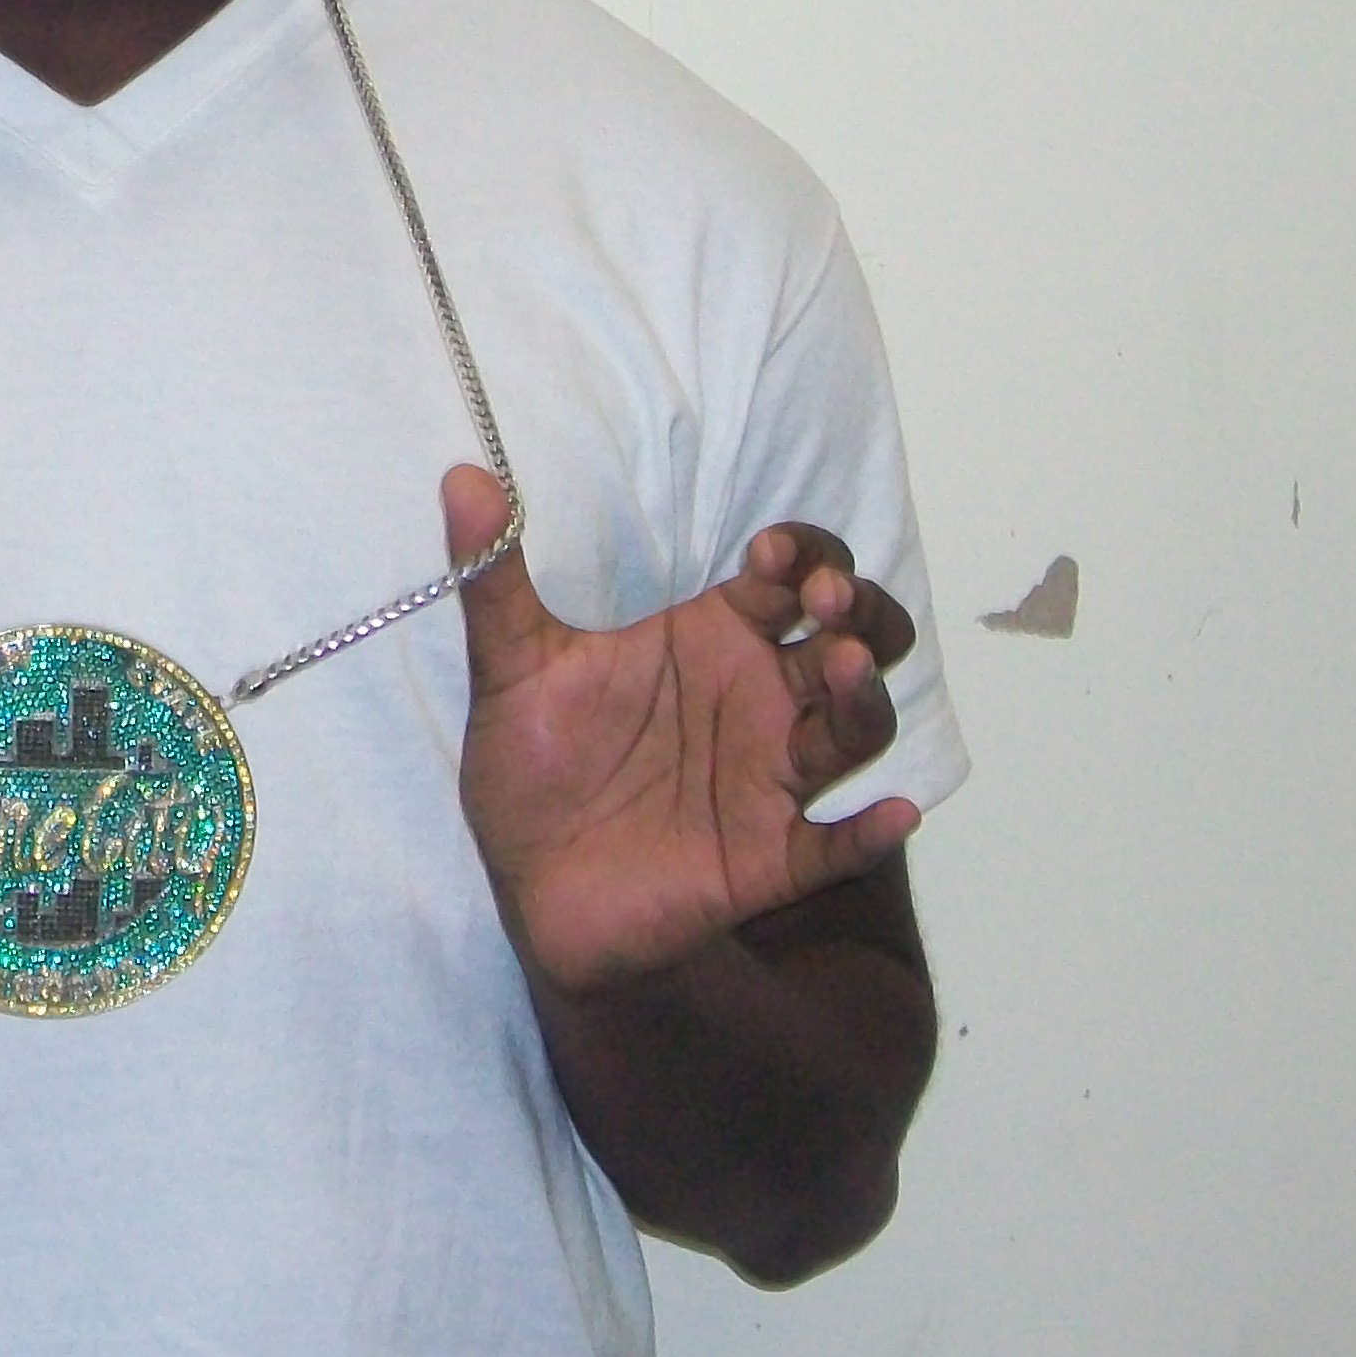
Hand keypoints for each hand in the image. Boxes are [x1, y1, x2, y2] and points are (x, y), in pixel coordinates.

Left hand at [449, 465, 919, 997]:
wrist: (526, 882)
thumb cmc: (534, 764)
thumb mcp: (508, 664)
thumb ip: (493, 574)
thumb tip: (461, 474)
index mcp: (712, 639)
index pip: (791, 576)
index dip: (800, 554)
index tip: (768, 554)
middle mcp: (758, 699)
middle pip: (853, 637)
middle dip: (857, 611)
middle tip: (823, 600)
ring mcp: (771, 776)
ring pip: (855, 727)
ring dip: (863, 698)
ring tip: (842, 669)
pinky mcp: (769, 856)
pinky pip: (837, 848)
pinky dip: (870, 834)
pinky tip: (894, 814)